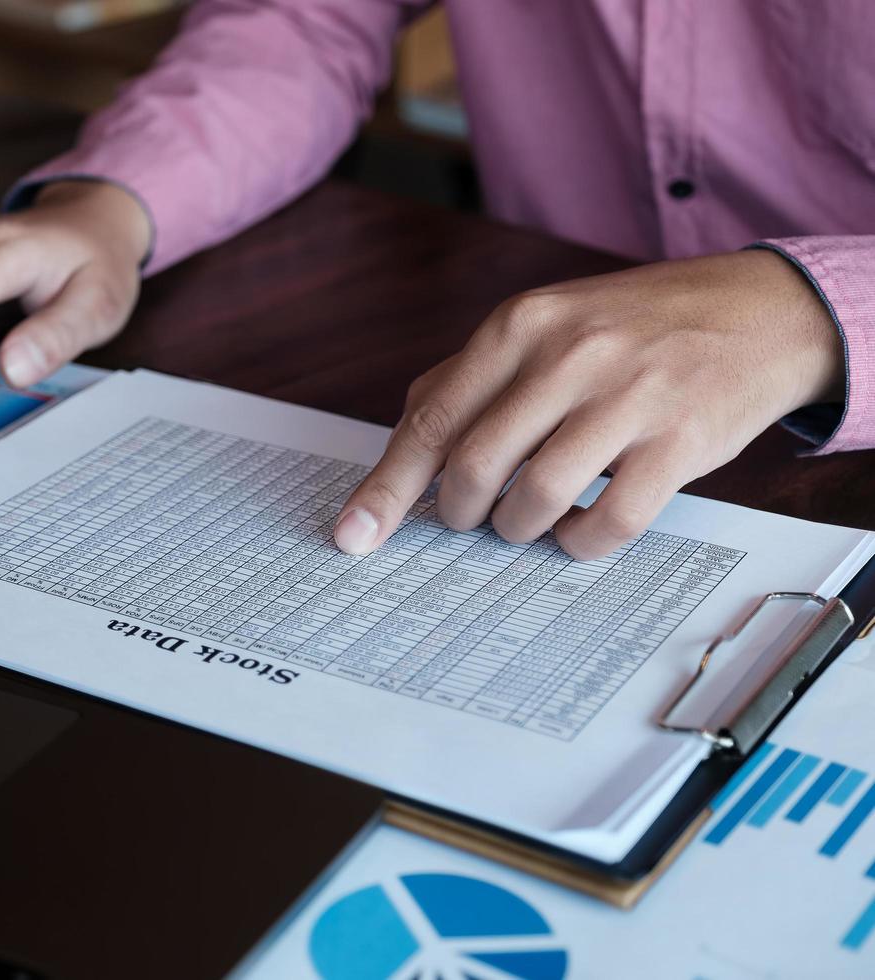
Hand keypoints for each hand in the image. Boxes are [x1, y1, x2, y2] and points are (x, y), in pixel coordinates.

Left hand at [332, 250, 845, 560]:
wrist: (758, 311)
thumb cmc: (631, 328)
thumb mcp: (544, 324)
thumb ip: (470, 379)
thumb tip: (402, 451)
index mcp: (519, 325)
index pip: (430, 419)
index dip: (387, 488)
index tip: (354, 535)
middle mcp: (569, 356)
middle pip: (473, 467)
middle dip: (458, 512)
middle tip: (469, 518)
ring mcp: (627, 398)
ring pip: (534, 499)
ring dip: (518, 528)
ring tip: (528, 518)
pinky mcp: (679, 442)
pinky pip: (607, 522)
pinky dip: (580, 541)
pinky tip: (580, 526)